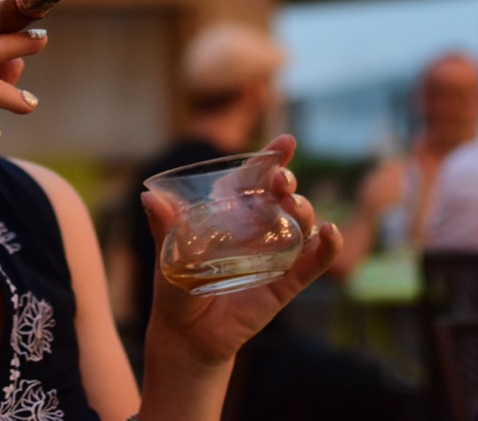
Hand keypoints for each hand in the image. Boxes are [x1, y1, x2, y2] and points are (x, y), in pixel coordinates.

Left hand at [140, 134, 341, 366]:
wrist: (186, 335)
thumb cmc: (176, 288)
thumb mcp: (168, 255)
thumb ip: (164, 227)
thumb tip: (148, 197)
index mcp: (231, 213)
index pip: (254, 178)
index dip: (272, 158)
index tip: (286, 143)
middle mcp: (257, 228)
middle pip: (281, 196)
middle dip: (286, 181)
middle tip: (280, 180)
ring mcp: (274, 253)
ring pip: (299, 223)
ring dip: (303, 209)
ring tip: (293, 206)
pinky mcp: (285, 283)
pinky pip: (311, 263)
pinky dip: (326, 248)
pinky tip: (329, 233)